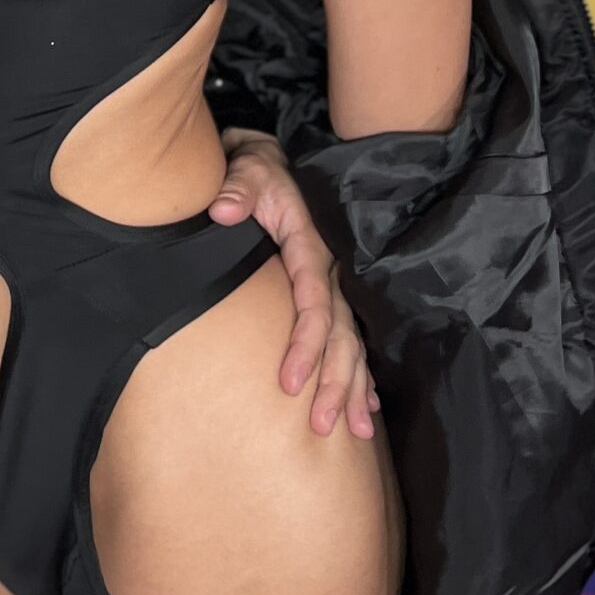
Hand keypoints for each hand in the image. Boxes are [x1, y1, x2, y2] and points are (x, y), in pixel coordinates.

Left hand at [210, 130, 379, 440]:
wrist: (264, 164)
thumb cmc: (252, 172)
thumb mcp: (244, 171)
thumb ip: (237, 188)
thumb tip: (227, 210)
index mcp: (309, 248)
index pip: (314, 305)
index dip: (305, 345)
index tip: (289, 383)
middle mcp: (327, 270)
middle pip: (340, 335)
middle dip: (336, 382)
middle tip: (324, 426)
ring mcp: (330, 283)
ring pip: (350, 343)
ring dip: (353, 386)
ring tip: (355, 430)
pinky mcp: (325, 291)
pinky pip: (349, 338)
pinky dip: (360, 373)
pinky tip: (368, 406)